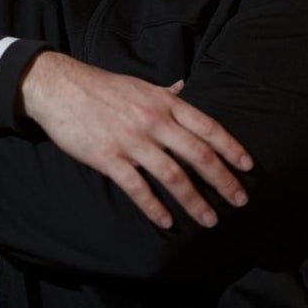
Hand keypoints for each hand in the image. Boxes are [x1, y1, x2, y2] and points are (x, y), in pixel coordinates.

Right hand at [18, 51, 252, 228]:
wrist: (59, 87)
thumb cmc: (102, 87)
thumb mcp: (140, 85)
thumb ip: (165, 92)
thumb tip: (185, 86)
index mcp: (164, 102)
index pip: (207, 126)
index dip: (230, 147)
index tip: (248, 166)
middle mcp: (154, 120)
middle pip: (198, 154)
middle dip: (223, 180)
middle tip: (240, 201)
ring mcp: (131, 140)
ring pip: (172, 175)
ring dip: (194, 201)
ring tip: (210, 220)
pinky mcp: (108, 157)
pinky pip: (137, 187)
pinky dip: (154, 207)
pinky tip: (167, 223)